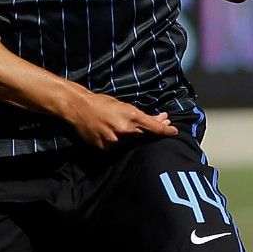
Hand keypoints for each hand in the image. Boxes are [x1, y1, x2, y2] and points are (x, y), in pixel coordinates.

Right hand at [61, 88, 179, 147]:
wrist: (78, 108)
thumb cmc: (101, 102)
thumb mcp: (123, 105)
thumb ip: (141, 115)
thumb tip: (160, 118)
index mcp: (131, 116)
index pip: (154, 128)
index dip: (165, 131)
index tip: (174, 132)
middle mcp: (124, 130)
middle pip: (146, 137)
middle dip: (155, 132)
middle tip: (163, 125)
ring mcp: (114, 141)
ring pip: (132, 143)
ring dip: (136, 137)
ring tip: (132, 128)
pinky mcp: (105, 148)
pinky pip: (118, 148)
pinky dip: (122, 142)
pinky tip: (117, 135)